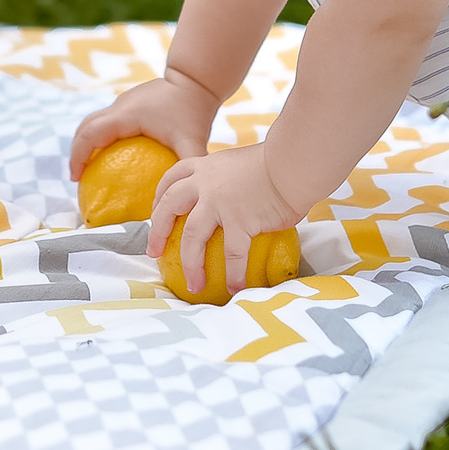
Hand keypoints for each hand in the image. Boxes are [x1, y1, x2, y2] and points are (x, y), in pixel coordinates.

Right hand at [67, 71, 218, 180]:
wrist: (196, 79)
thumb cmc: (193, 108)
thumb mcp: (192, 140)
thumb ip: (188, 165)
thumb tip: (182, 194)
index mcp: (126, 115)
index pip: (90, 134)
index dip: (78, 156)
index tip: (76, 178)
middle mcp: (119, 106)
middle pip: (84, 128)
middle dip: (77, 152)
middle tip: (79, 178)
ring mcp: (123, 103)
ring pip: (93, 123)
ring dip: (87, 144)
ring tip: (90, 169)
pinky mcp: (129, 104)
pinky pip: (107, 122)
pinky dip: (101, 138)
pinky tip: (112, 157)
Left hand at [149, 141, 303, 296]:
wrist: (294, 161)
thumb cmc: (278, 162)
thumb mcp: (240, 163)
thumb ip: (229, 178)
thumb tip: (234, 197)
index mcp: (206, 166)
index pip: (172, 177)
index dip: (160, 196)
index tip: (156, 211)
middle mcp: (206, 182)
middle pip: (169, 206)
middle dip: (158, 231)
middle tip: (154, 252)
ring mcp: (220, 202)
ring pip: (192, 236)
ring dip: (191, 264)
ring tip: (194, 284)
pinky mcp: (240, 220)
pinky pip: (232, 254)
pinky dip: (233, 274)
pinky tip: (235, 288)